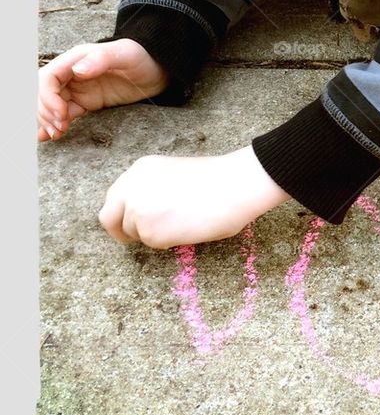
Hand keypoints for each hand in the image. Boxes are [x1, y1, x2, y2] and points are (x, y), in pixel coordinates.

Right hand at [38, 39, 169, 141]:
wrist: (159, 70)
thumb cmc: (142, 57)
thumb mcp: (125, 55)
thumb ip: (101, 59)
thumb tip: (77, 70)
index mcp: (76, 59)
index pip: (48, 78)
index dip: (48, 96)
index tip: (61, 113)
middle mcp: (72, 73)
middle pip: (44, 93)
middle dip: (46, 111)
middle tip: (59, 128)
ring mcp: (77, 88)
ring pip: (50, 105)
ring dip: (47, 120)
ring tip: (56, 134)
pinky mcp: (85, 102)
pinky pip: (63, 113)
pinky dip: (53, 124)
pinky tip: (49, 136)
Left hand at [98, 146, 290, 248]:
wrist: (236, 184)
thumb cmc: (218, 180)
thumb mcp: (174, 174)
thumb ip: (153, 189)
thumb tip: (149, 212)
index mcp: (140, 169)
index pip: (115, 196)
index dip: (123, 211)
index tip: (134, 220)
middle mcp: (131, 187)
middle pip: (109, 217)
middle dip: (121, 229)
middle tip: (141, 237)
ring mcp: (137, 209)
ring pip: (132, 234)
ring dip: (152, 234)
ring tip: (182, 223)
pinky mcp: (149, 231)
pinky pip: (152, 245)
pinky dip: (167, 242)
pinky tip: (188, 228)